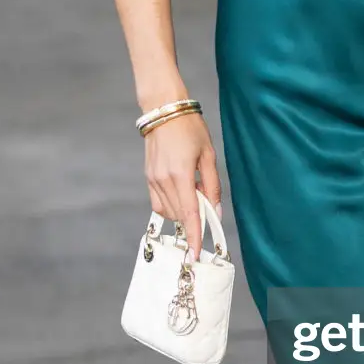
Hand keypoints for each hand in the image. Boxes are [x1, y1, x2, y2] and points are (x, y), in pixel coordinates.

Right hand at [144, 110, 222, 253]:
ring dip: (183, 211)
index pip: (189, 214)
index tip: (195, 253)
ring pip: (168, 211)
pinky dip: (171, 205)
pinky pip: (158, 202)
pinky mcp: (148, 177)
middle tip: (207, 205)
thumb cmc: (190, 128)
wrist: (163, 109)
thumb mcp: (208, 155)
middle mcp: (163, 180)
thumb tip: (215, 211)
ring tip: (195, 191)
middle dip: (194, 220)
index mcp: (180, 175)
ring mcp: (152, 179)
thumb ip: (212, 186)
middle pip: (179, 215)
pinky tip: (182, 193)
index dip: (193, 236)